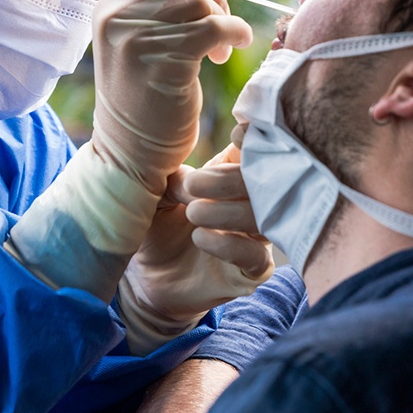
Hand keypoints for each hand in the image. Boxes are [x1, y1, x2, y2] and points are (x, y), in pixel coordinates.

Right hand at [91, 0, 252, 195]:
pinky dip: (234, 32)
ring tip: (222, 51)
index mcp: (109, 5)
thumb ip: (156, 8)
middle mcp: (116, 15)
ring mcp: (134, 36)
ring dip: (224, 21)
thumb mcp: (137, 42)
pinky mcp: (161, 58)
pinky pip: (213, 26)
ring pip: (200, 1)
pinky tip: (234, 47)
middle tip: (225, 27)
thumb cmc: (143, 99)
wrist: (130, 152)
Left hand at [119, 144, 273, 354]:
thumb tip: (191, 178)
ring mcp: (255, 237)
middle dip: (229, 180)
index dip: (255, 139)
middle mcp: (252, 204)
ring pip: (264, 218)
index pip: (257, 150)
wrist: (147, 279)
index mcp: (233, 175)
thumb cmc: (157, 227)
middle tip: (191, 186)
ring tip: (191, 213)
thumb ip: (178, 178)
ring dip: (227, 211)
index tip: (237, 133)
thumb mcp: (158, 195)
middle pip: (265, 183)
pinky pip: (256, 256)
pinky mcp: (250, 271)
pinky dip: (230, 244)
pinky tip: (200, 238)